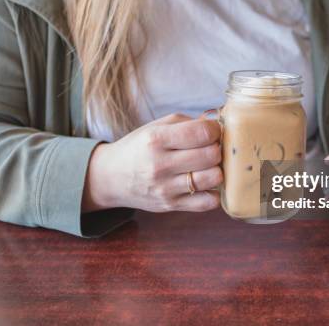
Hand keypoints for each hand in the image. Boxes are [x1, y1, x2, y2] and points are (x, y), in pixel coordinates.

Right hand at [83, 113, 222, 212]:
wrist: (111, 178)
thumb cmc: (139, 148)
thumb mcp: (156, 127)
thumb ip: (187, 123)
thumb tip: (217, 125)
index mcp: (156, 139)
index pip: (202, 133)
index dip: (215, 130)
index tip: (212, 131)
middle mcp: (160, 165)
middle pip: (211, 155)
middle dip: (217, 149)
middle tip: (210, 148)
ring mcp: (166, 188)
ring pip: (213, 178)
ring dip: (217, 170)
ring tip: (209, 166)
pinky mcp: (171, 205)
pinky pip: (208, 202)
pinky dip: (213, 192)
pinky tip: (206, 184)